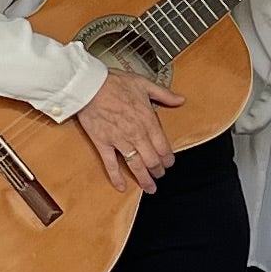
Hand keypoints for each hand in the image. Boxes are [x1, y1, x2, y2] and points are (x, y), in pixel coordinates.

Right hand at [76, 67, 185, 191]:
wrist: (90, 86)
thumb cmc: (115, 83)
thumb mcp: (144, 83)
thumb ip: (164, 94)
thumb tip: (181, 100)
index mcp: (148, 120)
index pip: (163, 147)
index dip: (168, 159)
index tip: (169, 163)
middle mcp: (136, 134)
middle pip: (152, 160)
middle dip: (158, 171)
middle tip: (160, 175)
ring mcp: (119, 141)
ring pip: (136, 166)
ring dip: (144, 179)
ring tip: (150, 188)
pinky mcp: (103, 144)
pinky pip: (111, 165)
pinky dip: (117, 177)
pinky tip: (122, 187)